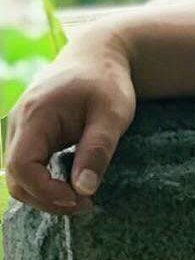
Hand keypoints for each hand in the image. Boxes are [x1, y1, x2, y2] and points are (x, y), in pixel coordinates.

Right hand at [3, 35, 135, 213]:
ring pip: (19, 176)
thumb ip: (97, 149)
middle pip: (15, 178)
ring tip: (82, 198)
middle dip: (47, 199)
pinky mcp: (27, 134)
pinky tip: (72, 184)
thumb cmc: (107, 81)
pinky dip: (45, 182)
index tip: (80, 199)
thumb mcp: (113, 114)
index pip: (22, 166)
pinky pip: (27, 167)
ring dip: (46, 194)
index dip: (45, 191)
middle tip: (85, 205)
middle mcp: (18, 123)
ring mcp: (19, 129)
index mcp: (35, 115)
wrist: (97, 54)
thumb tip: (84, 190)